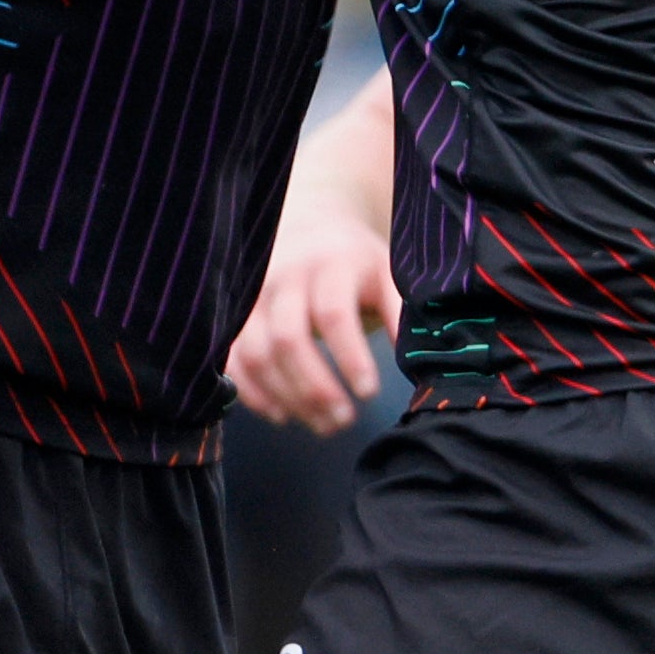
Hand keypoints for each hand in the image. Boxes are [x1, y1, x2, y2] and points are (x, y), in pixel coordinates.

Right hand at [230, 212, 401, 432]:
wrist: (310, 228)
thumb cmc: (356, 264)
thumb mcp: (388, 275)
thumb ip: (402, 315)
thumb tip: (419, 364)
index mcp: (331, 265)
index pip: (334, 313)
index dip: (350, 357)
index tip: (369, 393)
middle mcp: (286, 278)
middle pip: (290, 338)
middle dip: (316, 388)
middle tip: (344, 421)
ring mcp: (255, 297)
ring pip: (259, 354)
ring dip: (289, 398)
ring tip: (324, 425)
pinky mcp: (237, 316)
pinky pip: (235, 359)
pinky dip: (254, 393)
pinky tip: (283, 415)